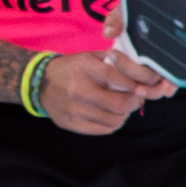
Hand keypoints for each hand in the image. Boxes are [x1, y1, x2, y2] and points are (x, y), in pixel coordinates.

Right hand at [37, 42, 173, 136]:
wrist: (38, 83)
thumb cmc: (72, 69)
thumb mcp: (91, 57)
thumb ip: (117, 62)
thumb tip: (146, 76)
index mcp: (84, 67)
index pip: (120, 79)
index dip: (139, 85)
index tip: (146, 86)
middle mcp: (78, 89)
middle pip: (121, 104)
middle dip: (135, 102)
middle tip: (136, 98)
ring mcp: (74, 109)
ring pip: (116, 120)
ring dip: (125, 113)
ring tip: (121, 105)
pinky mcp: (72, 124)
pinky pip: (104, 129)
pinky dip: (113, 122)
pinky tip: (109, 113)